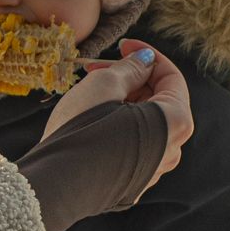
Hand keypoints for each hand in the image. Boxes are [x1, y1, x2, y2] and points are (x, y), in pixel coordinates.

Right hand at [43, 40, 192, 189]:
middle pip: (159, 101)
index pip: (171, 77)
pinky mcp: (133, 184)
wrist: (55, 184)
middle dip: (131, 79)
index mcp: (174, 123)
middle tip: (98, 68)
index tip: (122, 45)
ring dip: (123, 102)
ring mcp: (153, 171)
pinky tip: (93, 119)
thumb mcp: (104, 85)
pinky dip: (119, 126)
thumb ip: (131, 68)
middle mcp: (171, 150)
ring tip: (91, 92)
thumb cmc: (81, 130)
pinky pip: (134, 145)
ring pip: (145, 124)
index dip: (146, 55)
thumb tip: (145, 60)